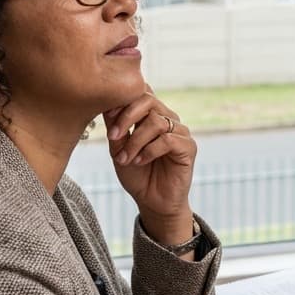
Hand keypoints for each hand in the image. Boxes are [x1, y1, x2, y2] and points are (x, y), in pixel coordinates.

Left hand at [104, 87, 196, 243]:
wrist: (152, 201)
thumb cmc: (136, 174)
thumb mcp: (118, 149)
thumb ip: (116, 128)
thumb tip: (106, 105)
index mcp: (151, 115)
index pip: (141, 93)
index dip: (123, 100)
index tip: (107, 116)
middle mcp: (167, 119)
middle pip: (149, 100)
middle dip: (127, 117)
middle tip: (113, 136)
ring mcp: (180, 132)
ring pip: (156, 121)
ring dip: (136, 140)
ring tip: (126, 158)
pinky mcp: (188, 148)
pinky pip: (168, 140)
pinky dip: (149, 150)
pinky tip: (140, 161)